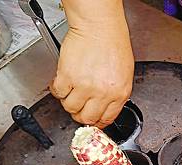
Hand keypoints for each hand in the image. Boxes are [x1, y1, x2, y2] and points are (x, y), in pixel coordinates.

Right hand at [50, 1, 133, 127]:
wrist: (99, 26)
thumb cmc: (112, 43)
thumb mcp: (124, 74)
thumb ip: (116, 93)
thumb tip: (106, 106)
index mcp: (119, 93)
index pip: (107, 119)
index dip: (98, 121)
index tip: (93, 119)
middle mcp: (103, 92)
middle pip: (87, 118)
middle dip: (81, 115)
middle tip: (78, 107)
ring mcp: (85, 86)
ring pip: (70, 108)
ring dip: (68, 102)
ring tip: (70, 92)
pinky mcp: (68, 77)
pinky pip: (58, 93)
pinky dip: (57, 90)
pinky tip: (61, 82)